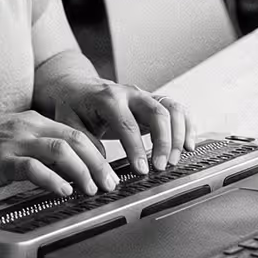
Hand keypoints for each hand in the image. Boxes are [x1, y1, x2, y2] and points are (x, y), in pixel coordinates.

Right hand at [0, 111, 119, 197]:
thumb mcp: (8, 138)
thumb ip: (33, 146)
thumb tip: (58, 166)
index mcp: (31, 121)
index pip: (74, 131)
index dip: (96, 151)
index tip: (108, 170)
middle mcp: (26, 127)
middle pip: (76, 138)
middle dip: (99, 162)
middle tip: (111, 183)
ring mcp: (14, 142)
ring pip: (61, 150)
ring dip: (83, 171)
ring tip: (93, 189)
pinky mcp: (1, 160)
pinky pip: (34, 168)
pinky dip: (53, 179)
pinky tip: (63, 191)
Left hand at [55, 79, 194, 174]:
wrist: (79, 88)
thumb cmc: (74, 106)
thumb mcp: (68, 123)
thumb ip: (83, 141)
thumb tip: (101, 163)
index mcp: (108, 98)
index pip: (127, 125)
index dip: (136, 149)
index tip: (141, 170)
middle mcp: (131, 94)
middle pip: (158, 113)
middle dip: (164, 142)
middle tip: (162, 167)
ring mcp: (145, 96)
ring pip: (172, 109)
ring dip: (179, 135)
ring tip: (176, 159)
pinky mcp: (155, 101)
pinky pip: (178, 109)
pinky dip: (188, 126)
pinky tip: (189, 145)